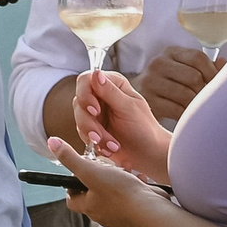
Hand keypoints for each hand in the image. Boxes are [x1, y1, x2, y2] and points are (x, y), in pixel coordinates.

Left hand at [48, 137, 169, 226]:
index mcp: (88, 207)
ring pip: (113, 195)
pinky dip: (133, 187)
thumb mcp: (91, 170)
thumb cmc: (121, 192)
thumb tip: (52, 143)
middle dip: (98, 179)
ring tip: (124, 171)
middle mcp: (102, 214)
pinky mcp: (135, 214)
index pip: (71, 197)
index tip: (80, 170)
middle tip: (105, 167)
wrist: (151, 210)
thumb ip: (71, 158)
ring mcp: (119, 216)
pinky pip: (130, 198)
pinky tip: (139, 180)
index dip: (72, 183)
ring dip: (118, 181)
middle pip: (93, 194)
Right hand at [73, 68, 172, 183]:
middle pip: (79, 102)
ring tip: (112, 145)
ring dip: (94, 135)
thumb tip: (96, 73)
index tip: (95, 110)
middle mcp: (101, 96)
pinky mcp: (92, 129)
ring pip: (79, 120)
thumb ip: (110, 91)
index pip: (86, 80)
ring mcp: (95, 113)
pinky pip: (82, 134)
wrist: (147, 153)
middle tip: (99, 136)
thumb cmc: (144, 128)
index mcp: (112, 84)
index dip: (85, 94)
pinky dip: (95, 144)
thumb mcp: (128, 107)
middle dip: (89, 122)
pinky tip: (109, 148)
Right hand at [135, 44, 219, 123]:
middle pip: (194, 77)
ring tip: (198, 110)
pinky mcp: (147, 100)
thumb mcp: (182, 70)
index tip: (217, 86)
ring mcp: (150, 81)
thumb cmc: (166, 85)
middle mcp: (158, 63)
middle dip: (204, 91)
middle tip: (207, 101)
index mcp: (170, 52)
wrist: (133, 99)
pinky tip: (186, 116)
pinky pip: (176, 109)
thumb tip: (224, 63)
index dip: (212, 72)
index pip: (198, 58)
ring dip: (196, 105)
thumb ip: (204, 67)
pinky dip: (186, 115)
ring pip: (186, 94)